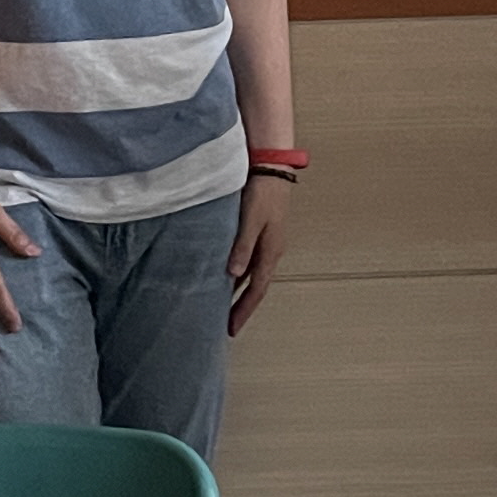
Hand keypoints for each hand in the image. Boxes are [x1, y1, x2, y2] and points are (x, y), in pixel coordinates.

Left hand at [227, 175, 291, 336]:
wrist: (273, 167)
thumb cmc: (263, 192)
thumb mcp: (251, 220)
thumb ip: (242, 247)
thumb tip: (233, 275)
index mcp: (270, 252)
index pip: (256, 290)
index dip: (244, 310)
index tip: (231, 328)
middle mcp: (270, 251)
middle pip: (255, 287)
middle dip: (242, 307)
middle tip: (226, 325)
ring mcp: (266, 243)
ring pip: (252, 275)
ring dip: (240, 292)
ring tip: (224, 307)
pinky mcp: (260, 233)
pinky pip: (249, 261)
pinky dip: (239, 274)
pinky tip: (227, 277)